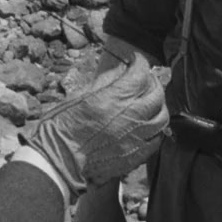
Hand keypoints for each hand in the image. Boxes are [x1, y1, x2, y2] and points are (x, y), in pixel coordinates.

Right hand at [26, 39, 167, 197]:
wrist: (59, 161)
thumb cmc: (62, 127)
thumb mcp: (80, 96)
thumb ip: (104, 83)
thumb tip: (119, 73)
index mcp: (115, 98)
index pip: (140, 73)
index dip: (140, 63)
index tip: (136, 60)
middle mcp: (130, 117)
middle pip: (157, 94)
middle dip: (153, 82)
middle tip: (146, 79)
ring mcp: (135, 138)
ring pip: (162, 118)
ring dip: (158, 107)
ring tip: (150, 103)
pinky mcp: (134, 157)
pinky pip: (156, 141)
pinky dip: (155, 130)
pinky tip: (147, 126)